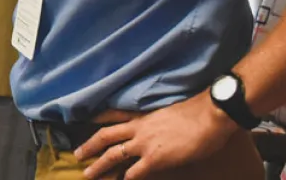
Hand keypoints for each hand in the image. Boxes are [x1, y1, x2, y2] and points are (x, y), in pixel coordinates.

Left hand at [75, 92, 238, 178]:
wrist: (208, 116)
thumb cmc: (196, 112)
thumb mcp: (170, 113)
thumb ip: (159, 122)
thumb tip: (162, 130)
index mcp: (143, 115)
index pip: (114, 114)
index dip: (98, 118)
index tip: (85, 120)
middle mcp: (139, 128)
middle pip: (106, 136)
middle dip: (90, 145)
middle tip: (77, 154)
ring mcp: (144, 144)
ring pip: (113, 155)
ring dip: (99, 165)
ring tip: (88, 173)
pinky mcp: (155, 159)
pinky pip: (134, 172)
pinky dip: (126, 179)